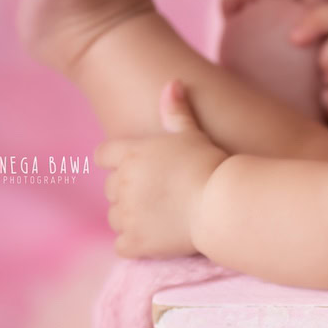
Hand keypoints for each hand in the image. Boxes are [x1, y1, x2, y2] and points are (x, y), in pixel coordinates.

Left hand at [94, 80, 228, 258]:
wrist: (223, 204)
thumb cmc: (211, 165)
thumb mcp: (194, 134)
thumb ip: (177, 110)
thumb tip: (172, 82)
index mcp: (130, 154)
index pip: (103, 156)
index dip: (120, 162)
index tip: (142, 170)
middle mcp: (122, 183)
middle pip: (110, 189)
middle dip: (129, 192)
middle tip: (161, 195)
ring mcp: (126, 214)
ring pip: (115, 217)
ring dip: (131, 218)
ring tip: (162, 217)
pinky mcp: (135, 241)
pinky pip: (122, 245)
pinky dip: (136, 244)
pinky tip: (157, 238)